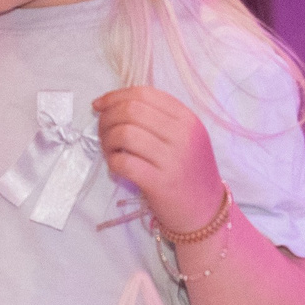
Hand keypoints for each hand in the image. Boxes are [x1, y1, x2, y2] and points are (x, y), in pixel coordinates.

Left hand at [92, 86, 224, 235]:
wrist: (205, 210)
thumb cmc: (188, 171)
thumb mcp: (184, 137)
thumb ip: (157, 118)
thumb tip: (113, 104)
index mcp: (187, 119)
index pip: (144, 94)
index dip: (115, 97)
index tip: (99, 106)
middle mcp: (183, 135)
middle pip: (130, 111)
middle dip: (107, 118)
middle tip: (102, 132)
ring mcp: (173, 159)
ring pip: (124, 134)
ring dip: (107, 141)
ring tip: (110, 150)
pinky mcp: (160, 182)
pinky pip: (123, 162)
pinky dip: (112, 162)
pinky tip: (117, 167)